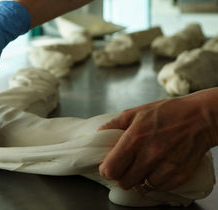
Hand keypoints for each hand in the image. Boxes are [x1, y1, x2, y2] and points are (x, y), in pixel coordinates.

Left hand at [98, 90, 217, 191]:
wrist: (201, 117)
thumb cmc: (168, 112)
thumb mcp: (136, 112)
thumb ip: (114, 124)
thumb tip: (99, 134)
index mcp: (136, 137)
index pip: (111, 168)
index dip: (106, 170)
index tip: (107, 167)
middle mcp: (150, 154)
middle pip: (124, 181)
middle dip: (121, 175)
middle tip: (125, 167)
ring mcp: (166, 166)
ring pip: (141, 187)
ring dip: (138, 179)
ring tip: (142, 167)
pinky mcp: (180, 175)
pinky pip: (159, 187)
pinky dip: (154, 181)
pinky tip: (156, 168)